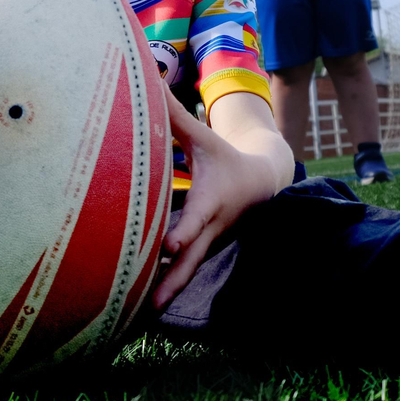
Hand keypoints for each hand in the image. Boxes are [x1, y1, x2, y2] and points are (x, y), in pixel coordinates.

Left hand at [153, 91, 288, 309]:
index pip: (195, 220)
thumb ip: (176, 117)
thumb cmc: (224, 158)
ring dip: (166, 294)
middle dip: (171, 281)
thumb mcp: (205, 139)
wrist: (262, 186)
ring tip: (137, 318)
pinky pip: (182, 276)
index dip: (182, 233)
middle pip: (190, 260)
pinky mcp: (201, 255)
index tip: (167, 247)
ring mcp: (207, 247)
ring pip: (186, 274)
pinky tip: (138, 313)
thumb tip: (149, 82)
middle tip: (150, 303)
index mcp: (210, 201)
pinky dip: (166, 292)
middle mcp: (210, 230)